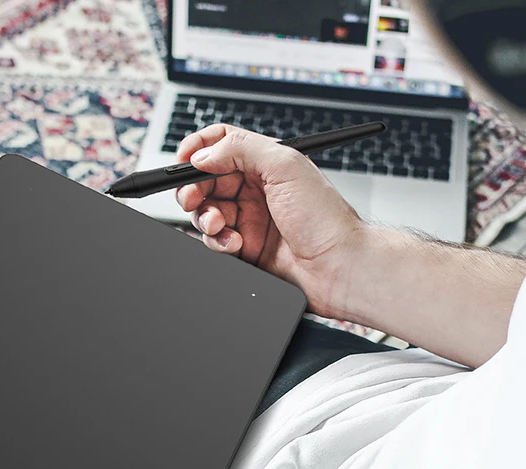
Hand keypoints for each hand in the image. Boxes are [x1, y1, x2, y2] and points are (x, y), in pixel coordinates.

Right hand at [175, 125, 369, 316]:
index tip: (185, 160)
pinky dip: (217, 242)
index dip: (199, 149)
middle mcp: (256, 189)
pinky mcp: (245, 248)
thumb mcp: (286, 165)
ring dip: (205, 217)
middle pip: (205, 180)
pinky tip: (235, 244)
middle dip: (194, 188)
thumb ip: (241, 148)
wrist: (340, 268)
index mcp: (266, 162)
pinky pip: (214, 242)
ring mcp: (250, 219)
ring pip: (206, 211)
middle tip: (193, 198)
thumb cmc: (326, 219)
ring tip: (220, 225)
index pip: (221, 144)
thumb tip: (204, 154)